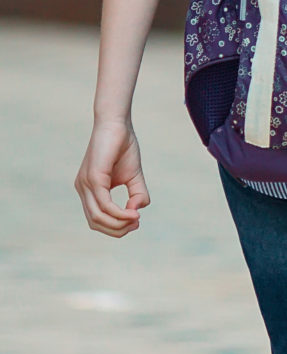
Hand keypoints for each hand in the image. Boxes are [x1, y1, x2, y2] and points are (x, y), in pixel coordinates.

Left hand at [74, 117, 150, 238]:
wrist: (116, 124)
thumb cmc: (123, 147)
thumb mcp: (134, 175)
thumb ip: (137, 194)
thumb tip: (136, 211)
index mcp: (89, 190)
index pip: (96, 219)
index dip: (115, 227)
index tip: (136, 222)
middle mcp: (83, 189)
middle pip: (95, 223)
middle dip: (117, 229)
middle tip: (136, 224)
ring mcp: (85, 184)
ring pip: (98, 217)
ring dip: (119, 223)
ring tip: (136, 219)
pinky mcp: (93, 178)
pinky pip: (104, 204)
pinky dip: (119, 212)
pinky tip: (133, 212)